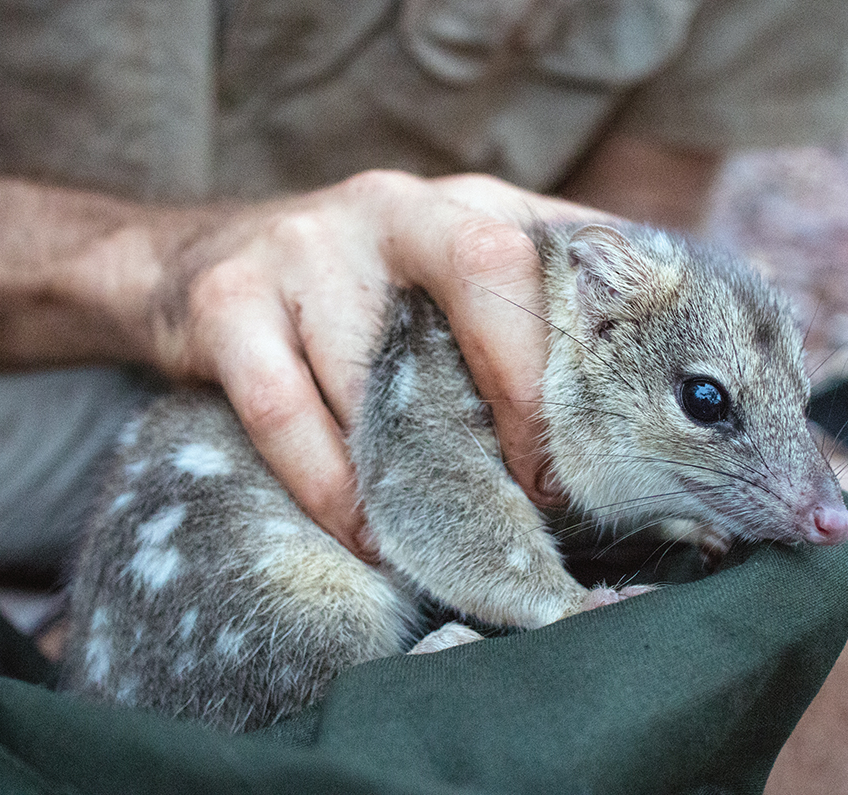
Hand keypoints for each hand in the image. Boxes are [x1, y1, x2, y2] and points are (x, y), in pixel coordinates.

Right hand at [137, 171, 604, 558]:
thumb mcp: (449, 274)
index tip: (596, 448)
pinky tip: (369, 535)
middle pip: (483, 270)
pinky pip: (284, 410)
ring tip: (456, 535)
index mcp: (461, 205)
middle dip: (522, 389)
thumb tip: (644, 350)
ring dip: (419, 467)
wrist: (204, 262)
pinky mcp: (228, 303)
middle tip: (538, 490)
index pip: (545, 255)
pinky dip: (330, 487)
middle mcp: (388, 210)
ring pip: (376, 368)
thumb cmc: (361, 291)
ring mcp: (303, 249)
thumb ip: (533, 299)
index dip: (580, 352)